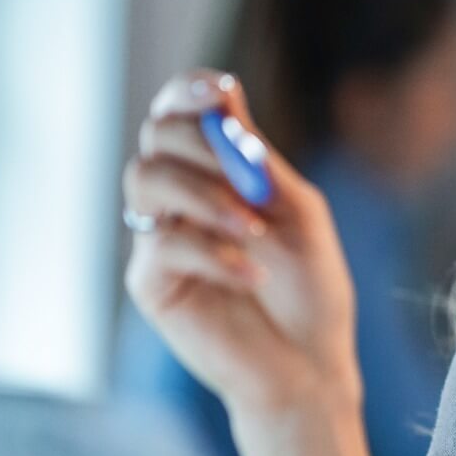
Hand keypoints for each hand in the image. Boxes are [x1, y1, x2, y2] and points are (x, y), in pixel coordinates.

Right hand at [123, 70, 359, 422]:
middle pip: (157, 135)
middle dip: (202, 144)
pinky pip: (162, 244)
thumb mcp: (298, 213)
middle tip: (249, 181)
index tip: (219, 93)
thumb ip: (259, 161)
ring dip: (205, 195)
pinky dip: (214, 252)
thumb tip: (225, 100)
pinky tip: (252, 274)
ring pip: (145, 180)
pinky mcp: (151, 282)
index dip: (190, 91)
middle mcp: (181, 197)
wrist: (309, 363)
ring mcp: (159, 237)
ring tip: (253, 231)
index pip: (182, 112)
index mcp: (218, 171)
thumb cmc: (310, 289)